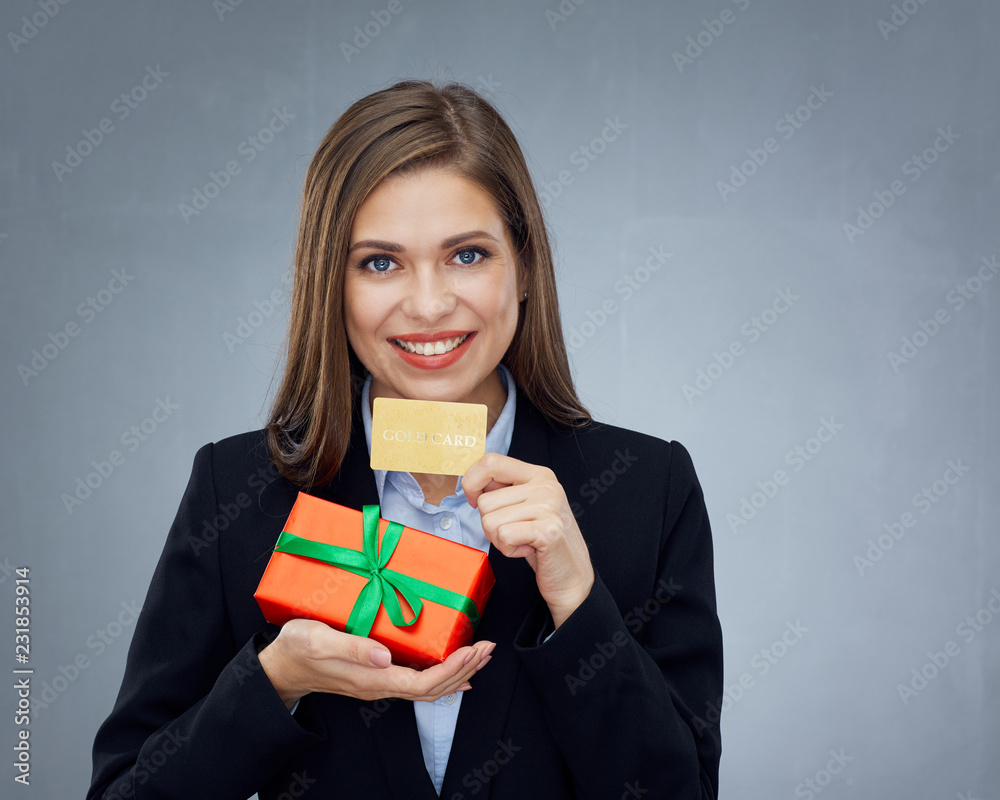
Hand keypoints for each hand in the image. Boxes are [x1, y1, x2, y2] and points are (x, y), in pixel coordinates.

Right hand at [258, 619, 494, 710]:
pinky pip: (417, 682)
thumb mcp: (318, 640)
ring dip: (457, 672)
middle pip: (433, 688)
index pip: (422, 683)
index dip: (451, 670)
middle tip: (487, 648)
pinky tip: (455, 670)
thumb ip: (351, 648)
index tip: (473, 651)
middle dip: (464, 669)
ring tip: (479, 656)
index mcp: (371, 678)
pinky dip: (442, 675)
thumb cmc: (297, 648)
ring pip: (428, 687)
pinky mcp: (377, 676)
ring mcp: (379, 683)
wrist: (280, 666)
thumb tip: (385, 657)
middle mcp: (379, 685)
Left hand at [463, 453, 594, 627]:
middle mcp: (546, 485)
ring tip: (524, 540)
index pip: (491, 462)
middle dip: (490, 524)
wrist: (572, 574)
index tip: (474, 500)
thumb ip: (502, 489)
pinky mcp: (548, 530)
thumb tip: (470, 481)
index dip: (471, 482)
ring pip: (490, 521)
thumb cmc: (542, 542)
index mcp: (538, 474)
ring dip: (500, 540)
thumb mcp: (523, 506)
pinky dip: (509, 550)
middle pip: (485, 501)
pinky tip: (529, 549)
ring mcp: (549, 507)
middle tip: (515, 532)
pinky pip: (503, 536)